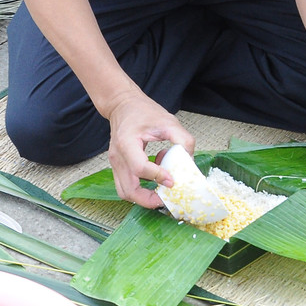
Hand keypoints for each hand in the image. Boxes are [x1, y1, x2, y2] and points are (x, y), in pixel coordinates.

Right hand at [105, 91, 195, 208]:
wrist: (123, 106)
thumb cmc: (143, 111)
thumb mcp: (168, 121)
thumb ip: (182, 140)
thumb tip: (189, 160)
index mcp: (127, 143)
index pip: (139, 168)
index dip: (158, 176)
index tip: (173, 180)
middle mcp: (118, 156)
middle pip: (128, 189)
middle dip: (148, 199)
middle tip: (166, 199)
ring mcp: (115, 163)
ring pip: (125, 192)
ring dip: (143, 197)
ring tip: (161, 191)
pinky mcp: (118, 166)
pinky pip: (126, 185)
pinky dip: (141, 188)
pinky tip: (156, 176)